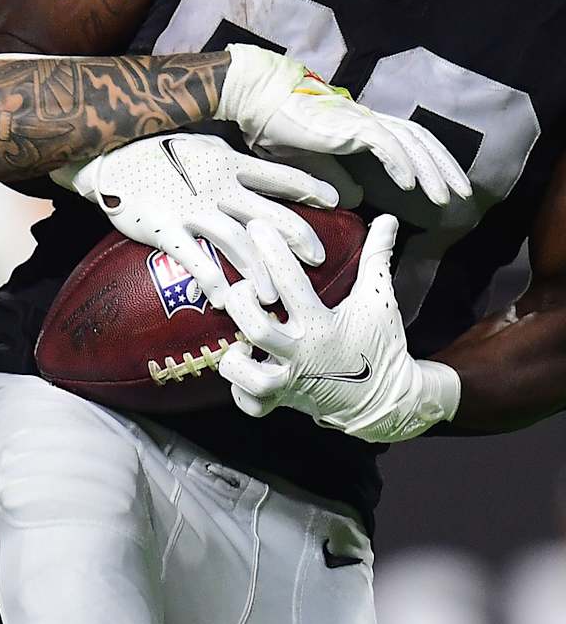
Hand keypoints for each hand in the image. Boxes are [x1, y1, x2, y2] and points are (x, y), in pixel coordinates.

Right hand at [54, 133, 338, 307]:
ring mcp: (190, 207)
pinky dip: (210, 279)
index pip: (278, 175)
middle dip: (296, 238)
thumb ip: (232, 165)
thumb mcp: (203, 149)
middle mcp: (214, 185)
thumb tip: (263, 177)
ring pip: (234, 241)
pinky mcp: (165, 226)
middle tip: (320, 259)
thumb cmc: (159, 154)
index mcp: (227, 163)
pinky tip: (222, 298)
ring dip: (256, 270)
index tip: (337, 201)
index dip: (309, 188)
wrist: (111, 156)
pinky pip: (192, 257)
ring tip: (271, 295)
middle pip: (266, 214)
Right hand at [214, 44, 470, 206]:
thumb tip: (356, 198)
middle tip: (463, 194)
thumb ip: (333, 179)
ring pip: (411, 141)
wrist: (255, 100)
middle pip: (421, 139)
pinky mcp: (348, 124)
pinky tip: (409, 185)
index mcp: (361, 127)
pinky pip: (385, 143)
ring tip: (446, 197)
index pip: (410, 141)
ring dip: (432, 170)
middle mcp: (367, 120)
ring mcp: (360, 120)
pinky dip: (402, 164)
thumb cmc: (274, 127)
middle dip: (445, 167)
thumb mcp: (307, 162)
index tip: (445, 189)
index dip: (432, 163)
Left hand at [217, 217, 461, 442]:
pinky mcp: (283, 402)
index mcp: (324, 325)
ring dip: (235, 358)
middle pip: (258, 330)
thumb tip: (388, 219)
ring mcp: (291, 381)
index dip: (272, 252)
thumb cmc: (379, 343)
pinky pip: (251, 404)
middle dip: (242, 305)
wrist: (389, 399)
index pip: (291, 284)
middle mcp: (303, 354)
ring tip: (236, 339)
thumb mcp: (379, 298)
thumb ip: (377, 257)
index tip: (257, 227)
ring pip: (250, 377)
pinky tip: (241, 367)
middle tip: (240, 288)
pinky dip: (240, 390)